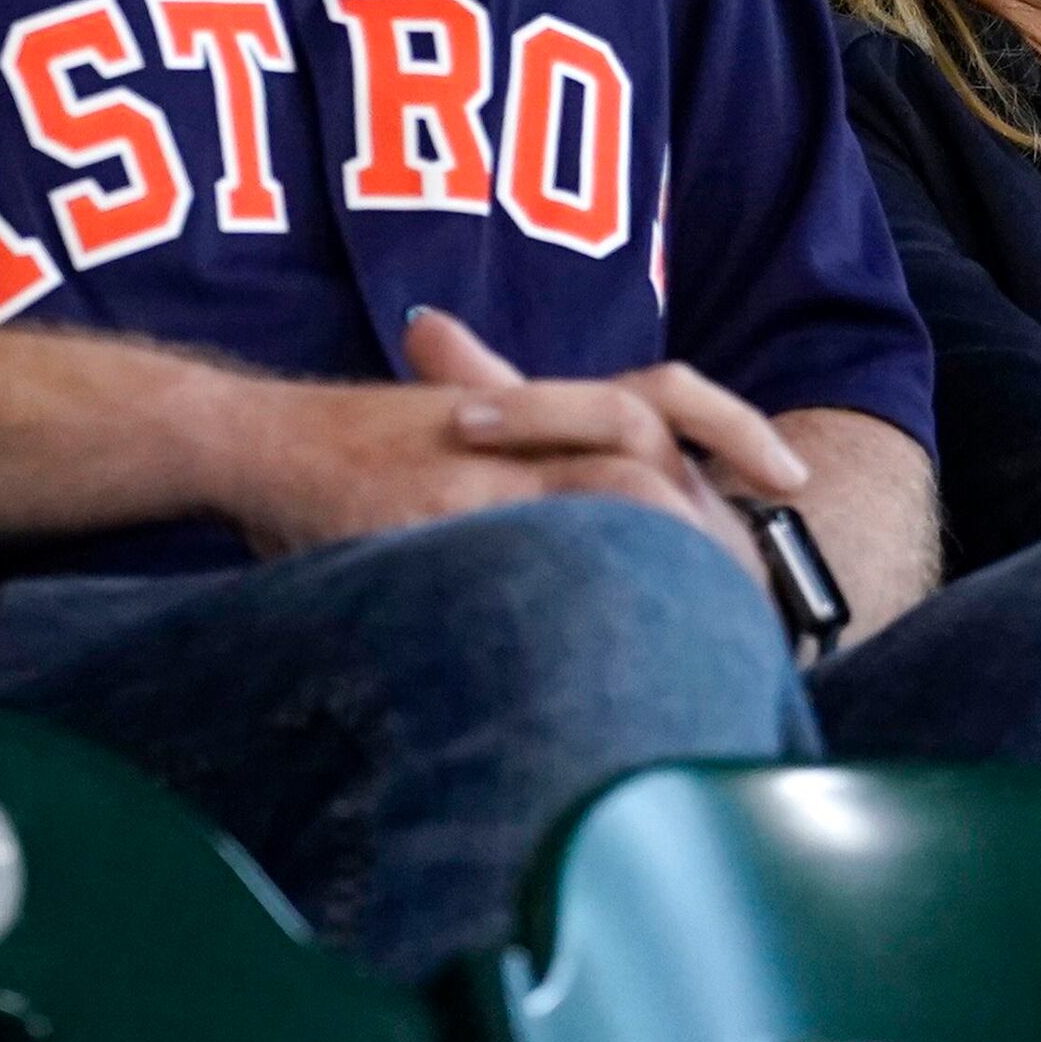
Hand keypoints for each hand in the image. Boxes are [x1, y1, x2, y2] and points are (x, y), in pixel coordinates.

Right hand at [207, 311, 807, 580]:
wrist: (247, 439)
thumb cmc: (347, 450)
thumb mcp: (448, 431)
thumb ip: (524, 453)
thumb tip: (607, 520)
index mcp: (531, 406)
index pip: (663, 394)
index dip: (735, 424)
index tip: (793, 478)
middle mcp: (516, 427)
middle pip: (653, 448)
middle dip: (717, 522)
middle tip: (760, 594)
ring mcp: (476, 473)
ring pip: (610, 493)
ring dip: (669, 555)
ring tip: (709, 626)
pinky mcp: (429, 520)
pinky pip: (523, 551)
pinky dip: (580, 588)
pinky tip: (612, 646)